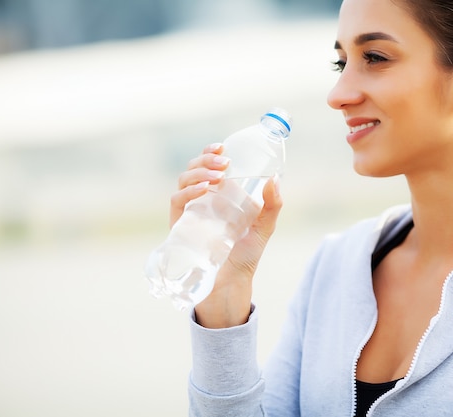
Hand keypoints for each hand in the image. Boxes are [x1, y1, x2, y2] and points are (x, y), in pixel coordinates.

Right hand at [171, 143, 282, 327]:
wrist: (230, 284)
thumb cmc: (246, 256)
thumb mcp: (264, 228)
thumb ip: (273, 205)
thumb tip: (275, 178)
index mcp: (220, 196)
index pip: (210, 166)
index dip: (211, 153)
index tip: (221, 146)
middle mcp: (203, 200)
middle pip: (195, 169)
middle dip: (205, 160)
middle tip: (222, 161)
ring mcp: (190, 212)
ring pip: (184, 181)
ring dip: (198, 173)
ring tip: (216, 176)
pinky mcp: (179, 226)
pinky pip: (177, 202)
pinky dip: (188, 192)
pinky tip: (203, 190)